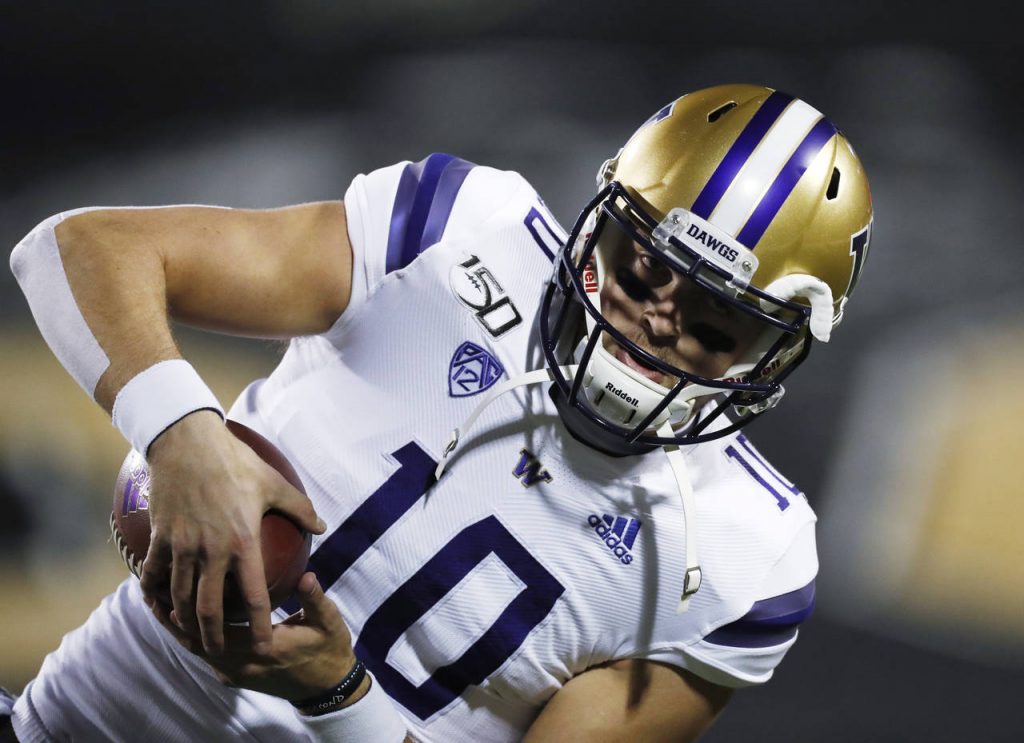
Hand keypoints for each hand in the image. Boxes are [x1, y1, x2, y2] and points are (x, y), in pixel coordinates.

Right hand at [140, 410, 325, 655]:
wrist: (187, 442)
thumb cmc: (236, 461)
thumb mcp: (274, 483)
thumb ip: (300, 509)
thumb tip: (322, 528)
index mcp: (243, 542)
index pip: (253, 596)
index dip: (259, 625)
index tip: (265, 644)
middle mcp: (211, 551)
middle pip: (209, 609)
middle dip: (214, 637)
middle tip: (219, 653)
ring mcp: (183, 545)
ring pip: (180, 597)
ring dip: (183, 621)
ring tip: (189, 635)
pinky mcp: (161, 536)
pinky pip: (154, 573)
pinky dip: (155, 592)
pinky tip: (158, 603)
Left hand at [151, 573, 360, 702]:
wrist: (328, 689)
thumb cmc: (329, 650)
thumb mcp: (328, 622)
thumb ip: (315, 599)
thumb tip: (306, 575)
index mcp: (265, 648)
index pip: (219, 632)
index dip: (192, 615)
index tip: (172, 590)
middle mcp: (244, 665)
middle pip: (196, 643)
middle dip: (171, 620)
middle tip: (149, 593)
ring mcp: (238, 674)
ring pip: (197, 652)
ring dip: (176, 630)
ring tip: (157, 604)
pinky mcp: (236, 677)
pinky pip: (206, 657)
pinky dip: (190, 638)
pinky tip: (182, 620)